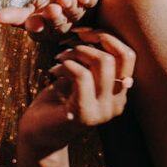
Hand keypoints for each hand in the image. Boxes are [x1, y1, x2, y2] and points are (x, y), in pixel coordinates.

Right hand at [0, 0, 99, 38]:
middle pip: (59, 22)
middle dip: (55, 16)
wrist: (79, 5)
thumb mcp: (30, 14)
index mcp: (46, 30)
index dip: (37, 26)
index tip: (33, 23)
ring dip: (70, 5)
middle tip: (52, 10)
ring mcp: (80, 15)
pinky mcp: (91, 1)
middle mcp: (64, 25)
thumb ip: (15, 16)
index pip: (39, 31)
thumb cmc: (49, 11)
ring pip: (75, 12)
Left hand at [18, 28, 135, 157]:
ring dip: (76, 51)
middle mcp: (117, 104)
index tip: (83, 33)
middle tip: (70, 41)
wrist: (38, 133)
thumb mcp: (80, 75)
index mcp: (120, 93)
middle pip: (119, 56)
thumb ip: (93, 60)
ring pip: (103, 62)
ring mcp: (103, 111)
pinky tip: (53, 70)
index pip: (128, 55)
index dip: (107, 37)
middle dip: (93, 40)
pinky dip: (66, 65)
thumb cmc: (58, 100)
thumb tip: (98, 33)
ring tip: (59, 57)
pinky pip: (82, 76)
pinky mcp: (84, 114)